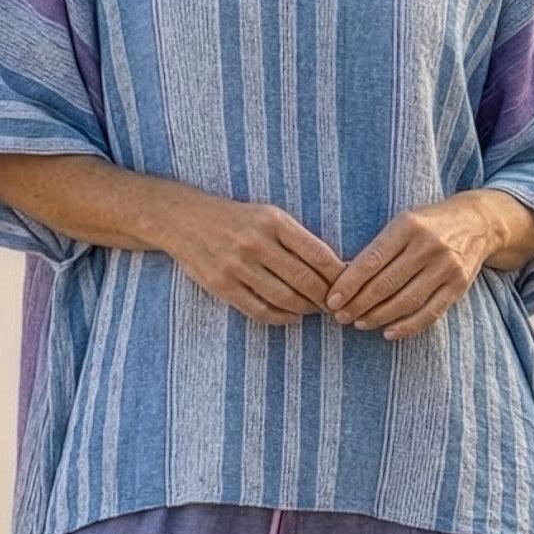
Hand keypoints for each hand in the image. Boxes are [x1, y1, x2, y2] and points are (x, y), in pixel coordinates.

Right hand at [166, 190, 347, 326]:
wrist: (184, 219)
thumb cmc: (236, 218)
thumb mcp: (267, 216)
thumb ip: (296, 239)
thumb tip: (333, 267)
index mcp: (273, 221)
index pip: (318, 254)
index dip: (338, 275)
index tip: (349, 286)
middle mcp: (256, 242)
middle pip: (305, 279)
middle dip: (326, 297)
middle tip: (337, 306)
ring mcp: (238, 265)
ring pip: (285, 297)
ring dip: (306, 309)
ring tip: (315, 310)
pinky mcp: (222, 285)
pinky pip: (259, 309)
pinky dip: (281, 318)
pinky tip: (291, 316)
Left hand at [322, 194, 498, 340]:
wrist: (478, 223)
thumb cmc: (429, 224)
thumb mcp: (404, 222)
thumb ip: (381, 247)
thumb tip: (346, 280)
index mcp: (408, 226)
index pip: (372, 260)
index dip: (350, 283)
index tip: (332, 299)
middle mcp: (428, 246)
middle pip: (386, 283)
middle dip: (359, 304)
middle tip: (340, 317)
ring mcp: (446, 267)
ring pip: (406, 301)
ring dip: (379, 317)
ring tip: (360, 323)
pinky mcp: (459, 286)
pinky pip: (430, 312)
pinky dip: (407, 326)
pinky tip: (389, 332)